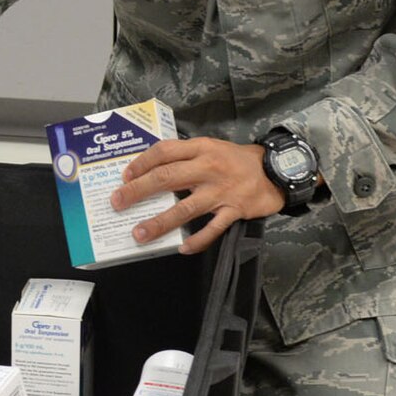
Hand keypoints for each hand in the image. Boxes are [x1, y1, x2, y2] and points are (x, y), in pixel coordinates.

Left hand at [110, 137, 283, 255]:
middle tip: (117, 202)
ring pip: (184, 208)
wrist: (278, 170)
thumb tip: (150, 171)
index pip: (164, 152)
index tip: (124, 176)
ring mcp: (221, 191)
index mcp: (201, 148)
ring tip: (139, 234)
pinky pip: (213, 228)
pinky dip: (198, 240)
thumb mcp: (212, 148)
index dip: (141, 163)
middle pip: (166, 178)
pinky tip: (183, 248)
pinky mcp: (235, 210)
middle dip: (138, 191)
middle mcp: (209, 168)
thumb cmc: (238, 160)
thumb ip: (186, 156)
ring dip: (159, 223)